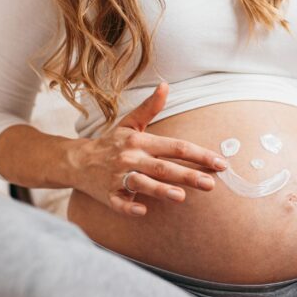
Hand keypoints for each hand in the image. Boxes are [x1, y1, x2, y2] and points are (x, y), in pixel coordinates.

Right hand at [69, 83, 227, 215]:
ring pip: (142, 183)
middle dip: (188, 175)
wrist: (76, 161)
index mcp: (140, 142)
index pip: (175, 147)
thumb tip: (165, 86)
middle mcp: (130, 158)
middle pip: (163, 167)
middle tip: (211, 184)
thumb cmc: (111, 143)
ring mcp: (118, 177)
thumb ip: (150, 108)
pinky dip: (129, 206)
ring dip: (160, 190)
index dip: (199, 154)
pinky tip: (142, 210)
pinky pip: (118, 202)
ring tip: (181, 197)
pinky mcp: (107, 194)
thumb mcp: (130, 124)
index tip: (220, 163)